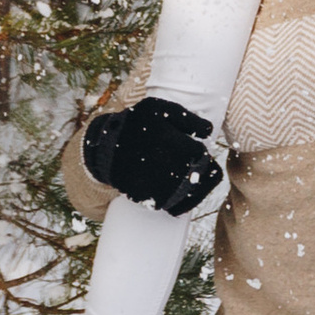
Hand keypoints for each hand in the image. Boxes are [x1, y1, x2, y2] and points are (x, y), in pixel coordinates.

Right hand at [80, 93, 223, 216]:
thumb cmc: (134, 124)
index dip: (201, 153)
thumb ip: (186, 117)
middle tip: (191, 164)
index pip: (200, 154)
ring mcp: (156, 184)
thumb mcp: (157, 108)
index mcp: (167, 139)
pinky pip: (176, 206)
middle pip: (198, 175)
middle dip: (199, 170)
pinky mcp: (149, 199)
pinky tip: (178, 190)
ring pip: (191, 193)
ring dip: (194, 187)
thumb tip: (209, 131)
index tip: (195, 151)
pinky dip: (181, 201)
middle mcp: (162, 164)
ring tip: (186, 177)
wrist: (104, 150)